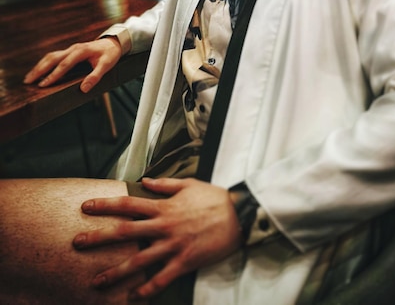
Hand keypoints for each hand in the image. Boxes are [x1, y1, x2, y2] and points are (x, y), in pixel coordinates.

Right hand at [23, 37, 121, 92]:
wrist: (113, 43)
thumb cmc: (110, 54)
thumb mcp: (107, 65)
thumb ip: (95, 77)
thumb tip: (84, 89)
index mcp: (81, 51)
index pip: (64, 64)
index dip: (53, 75)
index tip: (43, 85)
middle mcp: (73, 49)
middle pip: (52, 58)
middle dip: (39, 70)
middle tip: (28, 82)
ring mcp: (70, 49)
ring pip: (50, 56)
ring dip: (39, 66)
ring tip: (28, 78)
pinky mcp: (69, 51)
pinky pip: (54, 57)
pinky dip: (44, 64)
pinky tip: (39, 71)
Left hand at [72, 177, 242, 300]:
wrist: (238, 215)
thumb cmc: (213, 198)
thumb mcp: (188, 184)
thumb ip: (165, 184)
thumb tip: (145, 180)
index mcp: (163, 206)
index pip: (128, 204)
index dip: (105, 205)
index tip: (86, 206)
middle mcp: (164, 226)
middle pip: (125, 232)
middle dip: (99, 238)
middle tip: (77, 243)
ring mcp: (173, 245)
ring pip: (139, 260)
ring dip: (116, 271)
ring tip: (97, 281)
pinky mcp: (184, 261)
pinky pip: (162, 279)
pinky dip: (147, 290)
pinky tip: (133, 297)